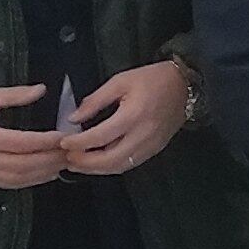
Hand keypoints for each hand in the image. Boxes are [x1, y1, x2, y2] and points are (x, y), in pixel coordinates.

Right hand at [0, 83, 71, 189]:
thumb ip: (14, 95)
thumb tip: (41, 90)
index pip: (22, 143)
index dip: (45, 141)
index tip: (64, 136)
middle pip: (24, 164)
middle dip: (50, 159)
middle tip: (71, 152)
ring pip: (19, 178)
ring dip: (44, 172)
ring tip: (64, 163)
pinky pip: (11, 184)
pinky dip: (32, 181)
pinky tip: (47, 173)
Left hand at [59, 60, 191, 179]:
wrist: (185, 85)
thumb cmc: (152, 79)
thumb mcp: (120, 81)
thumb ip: (95, 100)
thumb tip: (74, 119)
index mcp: (133, 115)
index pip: (100, 137)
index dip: (78, 143)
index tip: (63, 142)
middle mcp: (143, 135)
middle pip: (109, 159)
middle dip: (85, 163)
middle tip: (67, 158)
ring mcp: (151, 146)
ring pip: (119, 166)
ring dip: (96, 169)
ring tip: (78, 164)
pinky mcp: (155, 150)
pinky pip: (130, 164)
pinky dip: (111, 166)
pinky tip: (98, 162)